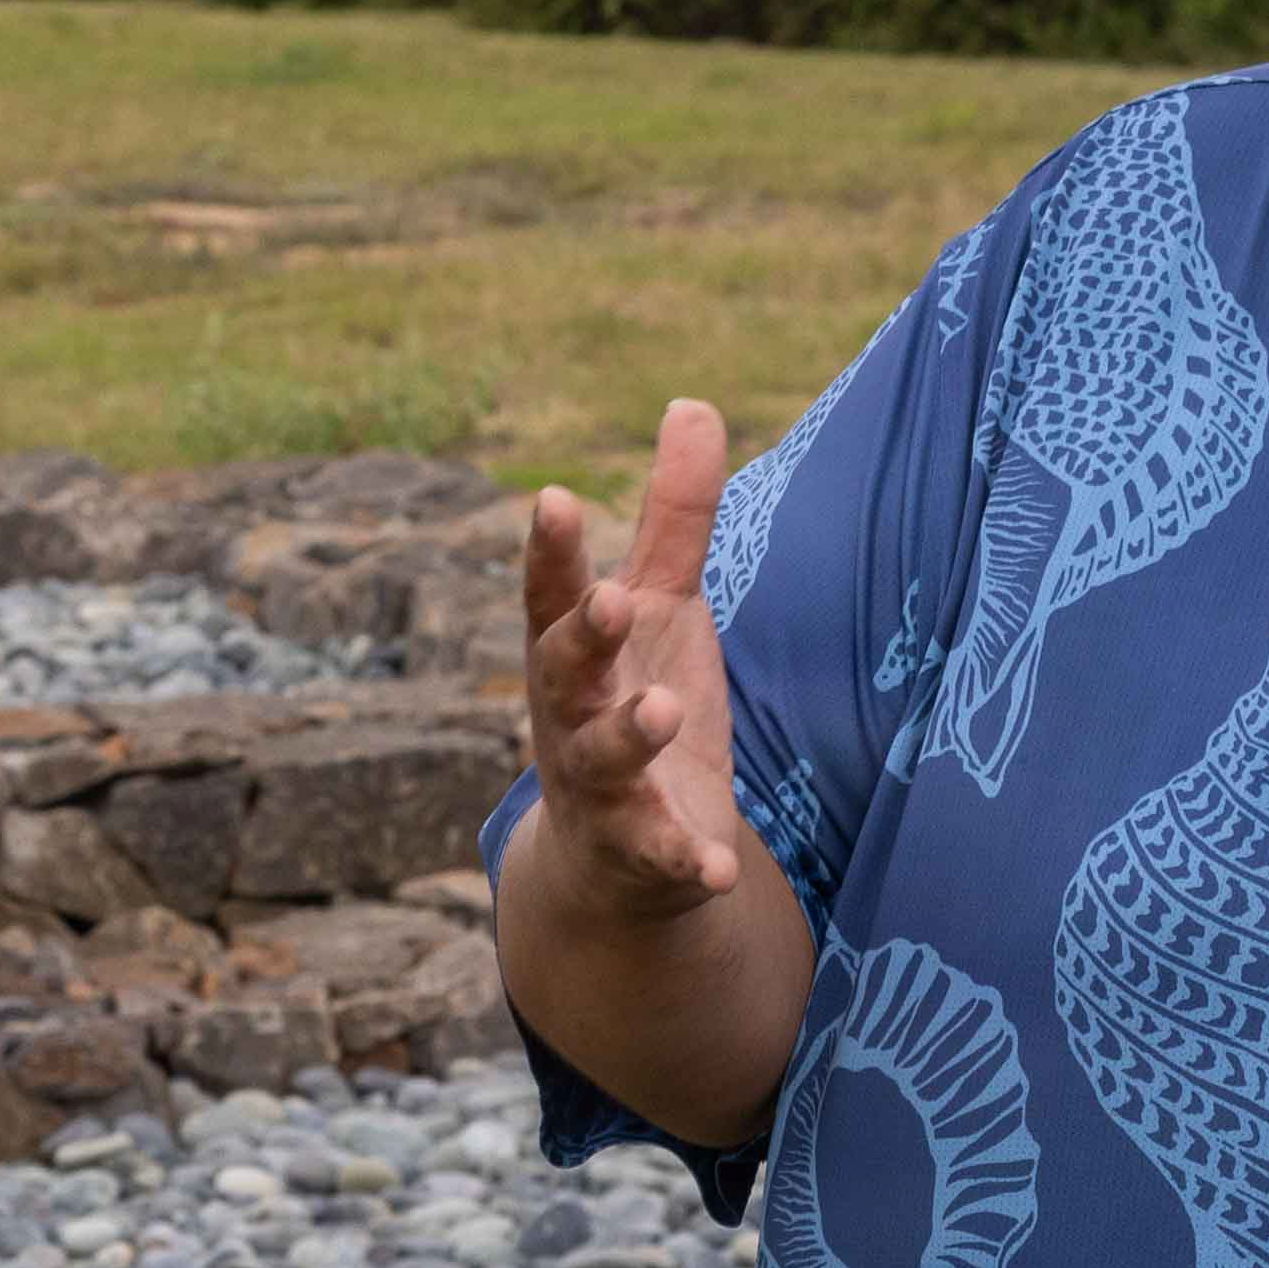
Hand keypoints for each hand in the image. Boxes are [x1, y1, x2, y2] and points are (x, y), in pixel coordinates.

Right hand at [519, 401, 754, 913]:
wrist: (612, 861)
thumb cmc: (631, 700)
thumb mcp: (659, 608)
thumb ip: (672, 518)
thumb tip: (692, 403)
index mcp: (572, 651)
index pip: (550, 595)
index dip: (551, 551)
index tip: (556, 499)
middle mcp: (571, 717)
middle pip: (564, 674)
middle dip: (581, 637)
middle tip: (609, 598)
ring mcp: (602, 789)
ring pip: (605, 763)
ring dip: (630, 736)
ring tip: (663, 710)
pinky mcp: (642, 854)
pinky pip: (660, 859)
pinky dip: (686, 861)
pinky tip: (718, 864)